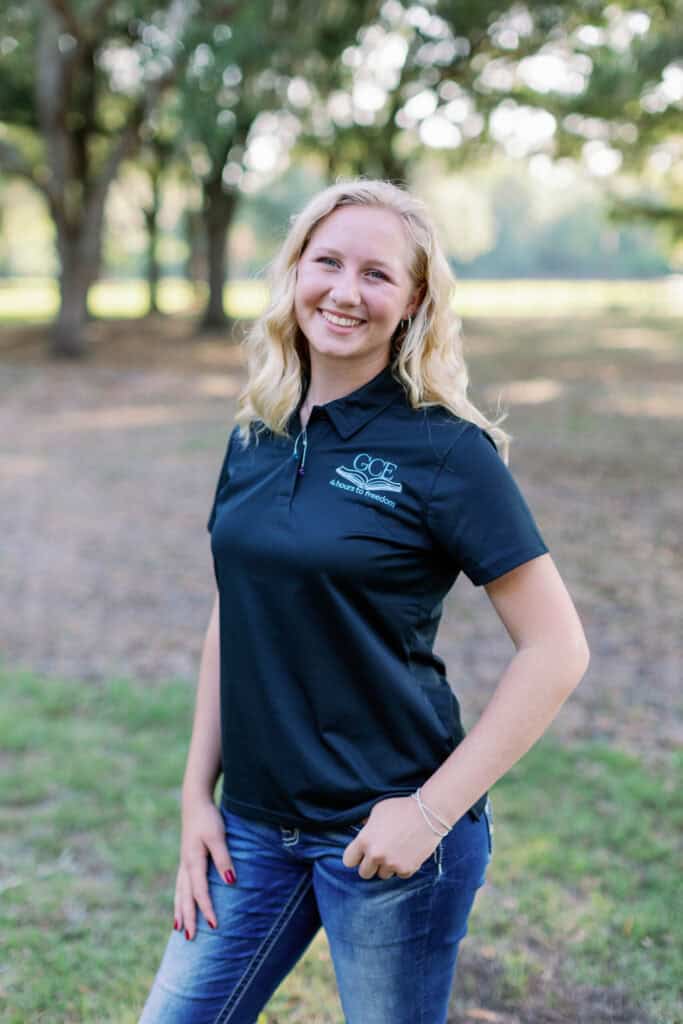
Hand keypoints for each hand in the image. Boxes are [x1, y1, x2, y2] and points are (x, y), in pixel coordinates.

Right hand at [174, 798, 236, 939]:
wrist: (195, 802)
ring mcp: (183, 863)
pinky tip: (180, 905)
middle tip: (190, 939)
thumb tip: (231, 881)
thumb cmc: (208, 818)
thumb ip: (223, 858)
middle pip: (185, 897)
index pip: (200, 892)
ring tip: (178, 929)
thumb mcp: (218, 836)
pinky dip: (179, 898)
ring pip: (179, 892)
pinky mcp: (185, 859)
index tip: (214, 926)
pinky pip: (180, 885)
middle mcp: (185, 866)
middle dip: (188, 918)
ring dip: (180, 911)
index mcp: (193, 862)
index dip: (207, 909)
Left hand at [342, 796, 441, 879]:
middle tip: (379, 854)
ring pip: (382, 875)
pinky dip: (402, 867)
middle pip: (364, 873)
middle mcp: (376, 855)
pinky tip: (407, 853)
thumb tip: (361, 829)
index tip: (360, 854)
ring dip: (387, 866)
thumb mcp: (378, 811)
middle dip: (370, 865)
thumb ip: (367, 824)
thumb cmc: (401, 808)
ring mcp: (391, 864)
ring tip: (395, 851)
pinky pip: (400, 875)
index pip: (348, 861)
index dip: (354, 857)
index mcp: (364, 840)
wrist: (428, 813)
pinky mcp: (407, 869)